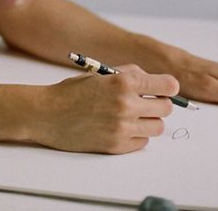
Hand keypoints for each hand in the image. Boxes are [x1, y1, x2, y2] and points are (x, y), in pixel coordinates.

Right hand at [39, 66, 178, 153]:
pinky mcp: (117, 146)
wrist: (48, 114)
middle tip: (147, 102)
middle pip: (166, 108)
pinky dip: (137, 136)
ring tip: (133, 116)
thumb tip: (154, 80)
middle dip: (160, 104)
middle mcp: (126, 104)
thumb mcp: (102, 73)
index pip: (168, 86)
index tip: (165, 88)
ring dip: (149, 121)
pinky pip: (142, 142)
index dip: (169, 87)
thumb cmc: (73, 91)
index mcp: (124, 81)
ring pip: (157, 127)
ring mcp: (122, 127)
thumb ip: (129, 74)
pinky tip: (121, 127)